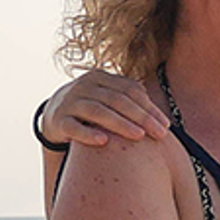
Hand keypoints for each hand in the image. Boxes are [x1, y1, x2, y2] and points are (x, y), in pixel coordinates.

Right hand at [37, 70, 164, 148]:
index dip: (149, 107)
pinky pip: (73, 127)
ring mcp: (70, 102)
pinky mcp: (58, 120)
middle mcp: (84, 86)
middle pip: (117, 100)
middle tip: (160, 134)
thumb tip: (159, 114)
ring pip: (97, 111)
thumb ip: (130, 100)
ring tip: (139, 136)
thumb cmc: (91, 108)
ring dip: (120, 124)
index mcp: (100, 78)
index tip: (166, 125)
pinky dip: (88, 134)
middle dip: (141, 117)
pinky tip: (104, 142)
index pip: (130, 90)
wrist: (54, 114)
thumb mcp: (108, 98)